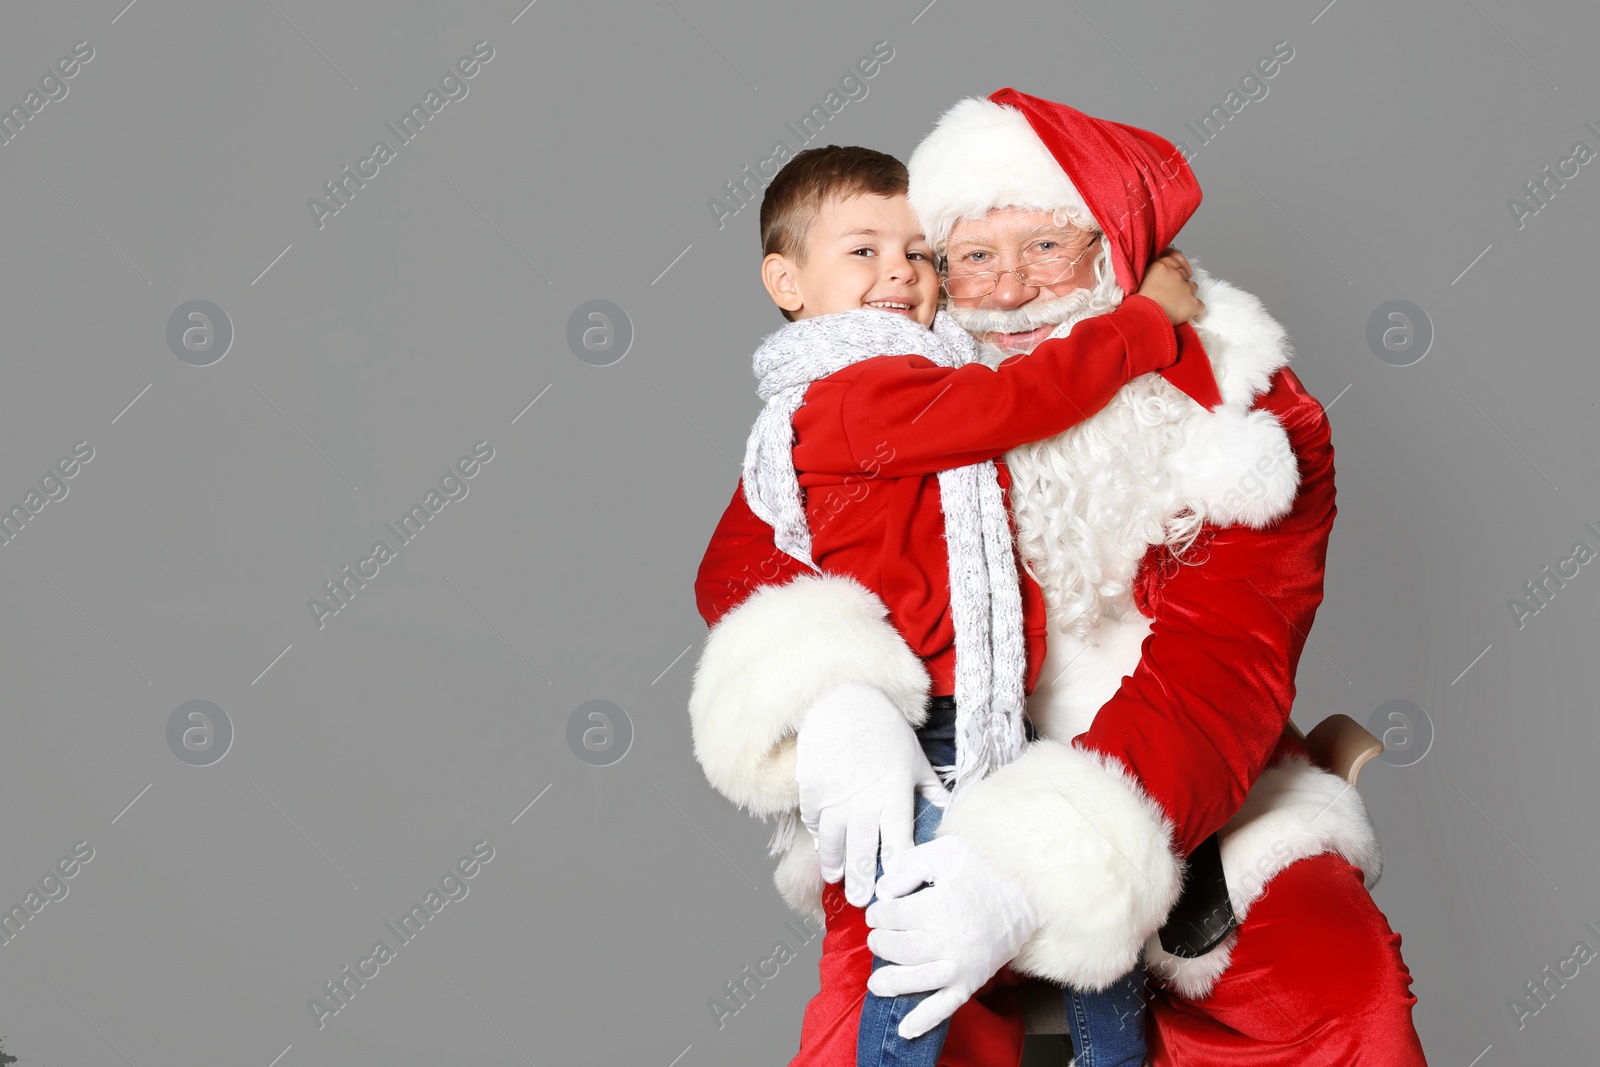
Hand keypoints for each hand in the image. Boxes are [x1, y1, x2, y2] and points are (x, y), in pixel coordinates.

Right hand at [795, 682, 950, 907]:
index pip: (897, 842)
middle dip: (862, 880)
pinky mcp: (812, 790)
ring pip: (834, 843)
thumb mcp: (915, 759)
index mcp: (894, 795)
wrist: (843, 702)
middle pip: (863, 851)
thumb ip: (931, 790)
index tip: (896, 890)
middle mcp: (864, 801)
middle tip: (862, 901)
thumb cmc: (885, 730)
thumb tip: (952, 811)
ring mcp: (835, 797)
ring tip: (836, 879)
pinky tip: (822, 845)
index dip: (896, 870)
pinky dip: (818, 835)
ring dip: (834, 864)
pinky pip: (814, 822)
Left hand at [863, 834, 1040, 1039]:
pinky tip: (905, 1030)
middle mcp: (945, 941)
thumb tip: (883, 892)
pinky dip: (923, 1020)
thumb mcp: (945, 852)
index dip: (878, 914)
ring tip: (877, 982)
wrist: (1029, 893)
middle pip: (896, 949)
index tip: (878, 912)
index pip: (890, 917)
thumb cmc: (985, 868)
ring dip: (890, 981)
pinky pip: (944, 1007)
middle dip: (880, 943)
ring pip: (912, 980)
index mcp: (936, 908)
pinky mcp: (971, 981)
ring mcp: (958, 966)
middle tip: (878, 938)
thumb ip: (909, 866)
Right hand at [1136, 248, 1204, 325]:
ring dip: (1187, 295)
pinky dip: (1194, 310)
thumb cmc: (1136, 303)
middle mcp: (1176, 274)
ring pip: (1194, 288)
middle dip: (1180, 282)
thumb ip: (1151, 272)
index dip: (1177, 267)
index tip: (1177, 272)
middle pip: (1185, 274)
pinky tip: (1184, 314)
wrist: (1142, 319)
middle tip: (1170, 294)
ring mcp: (1187, 289)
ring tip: (1175, 305)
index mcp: (1162, 266)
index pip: (1176, 259)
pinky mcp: (1193, 304)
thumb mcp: (1138, 280)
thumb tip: (1157, 273)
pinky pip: (1200, 306)